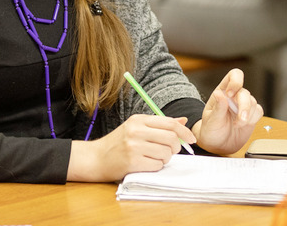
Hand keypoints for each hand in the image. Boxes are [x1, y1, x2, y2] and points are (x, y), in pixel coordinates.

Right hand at [68, 114, 196, 181]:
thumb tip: (182, 121)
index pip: (169, 123)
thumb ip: (159, 125)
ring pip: (166, 153)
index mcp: (138, 120)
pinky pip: (157, 165)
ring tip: (154, 157)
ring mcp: (134, 146)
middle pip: (171, 138)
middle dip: (176, 147)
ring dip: (165, 158)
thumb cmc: (118, 144)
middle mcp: (136, 131)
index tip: (191, 139)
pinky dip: (156, 167)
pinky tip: (146, 164)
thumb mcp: (136, 128)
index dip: (184, 132)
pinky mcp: (132, 162)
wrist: (96, 158)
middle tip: (170, 151)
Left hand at [191, 69, 262, 154]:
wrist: (218, 145)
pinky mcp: (252, 115)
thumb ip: (218, 108)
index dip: (235, 81)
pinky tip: (244, 125)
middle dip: (244, 107)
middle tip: (240, 120)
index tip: (230, 94)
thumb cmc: (210, 130)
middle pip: (245, 93)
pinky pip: (259, 111)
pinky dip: (253, 119)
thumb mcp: (211, 120)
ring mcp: (243, 105)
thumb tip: (219, 94)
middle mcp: (234, 96)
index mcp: (222, 92)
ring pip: (253, 102)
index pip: (233, 76)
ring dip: (248, 115)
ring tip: (237, 125)